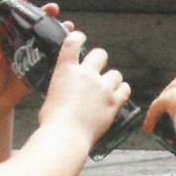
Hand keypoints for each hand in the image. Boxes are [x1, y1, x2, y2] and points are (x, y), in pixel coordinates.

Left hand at [0, 0, 68, 111]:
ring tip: (67, 24)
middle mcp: (17, 41)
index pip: (10, 17)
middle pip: (31, 24)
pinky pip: (49, 56)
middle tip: (53, 8)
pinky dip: (59, 50)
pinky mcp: (36, 67)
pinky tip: (69, 44)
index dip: (17, 4)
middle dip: (42, 14)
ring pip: (43, 37)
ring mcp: (28, 53)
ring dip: (55, 29)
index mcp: (1, 37)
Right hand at [39, 30, 131, 146]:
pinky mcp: (113, 103)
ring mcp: (102, 88)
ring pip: (115, 73)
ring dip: (112, 80)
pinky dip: (122, 91)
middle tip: (96, 71)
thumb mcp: (50, 98)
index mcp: (66, 70)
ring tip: (107, 89)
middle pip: (100, 54)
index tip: (81, 38)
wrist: (65, 137)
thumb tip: (65, 92)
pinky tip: (118, 96)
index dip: (78, 37)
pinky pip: (125, 89)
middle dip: (99, 60)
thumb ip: (61, 88)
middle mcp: (86, 74)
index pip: (73, 42)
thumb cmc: (52, 123)